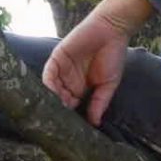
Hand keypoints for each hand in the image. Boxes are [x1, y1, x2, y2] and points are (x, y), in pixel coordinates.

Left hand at [43, 0, 151, 125]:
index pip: (71, 107)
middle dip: (58, 110)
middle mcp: (68, 81)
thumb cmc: (113, 56)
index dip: (69, 117)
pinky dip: (48, 84)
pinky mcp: (57, 58)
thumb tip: (95, 123)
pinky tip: (50, 94)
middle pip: (58, 100)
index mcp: (81, 89)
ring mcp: (61, 70)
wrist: (111, 30)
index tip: (68, 129)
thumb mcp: (109, 84)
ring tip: (53, 111)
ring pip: (51, 89)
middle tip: (56, 123)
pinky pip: (48, 74)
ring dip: (51, 99)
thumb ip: (100, 102)